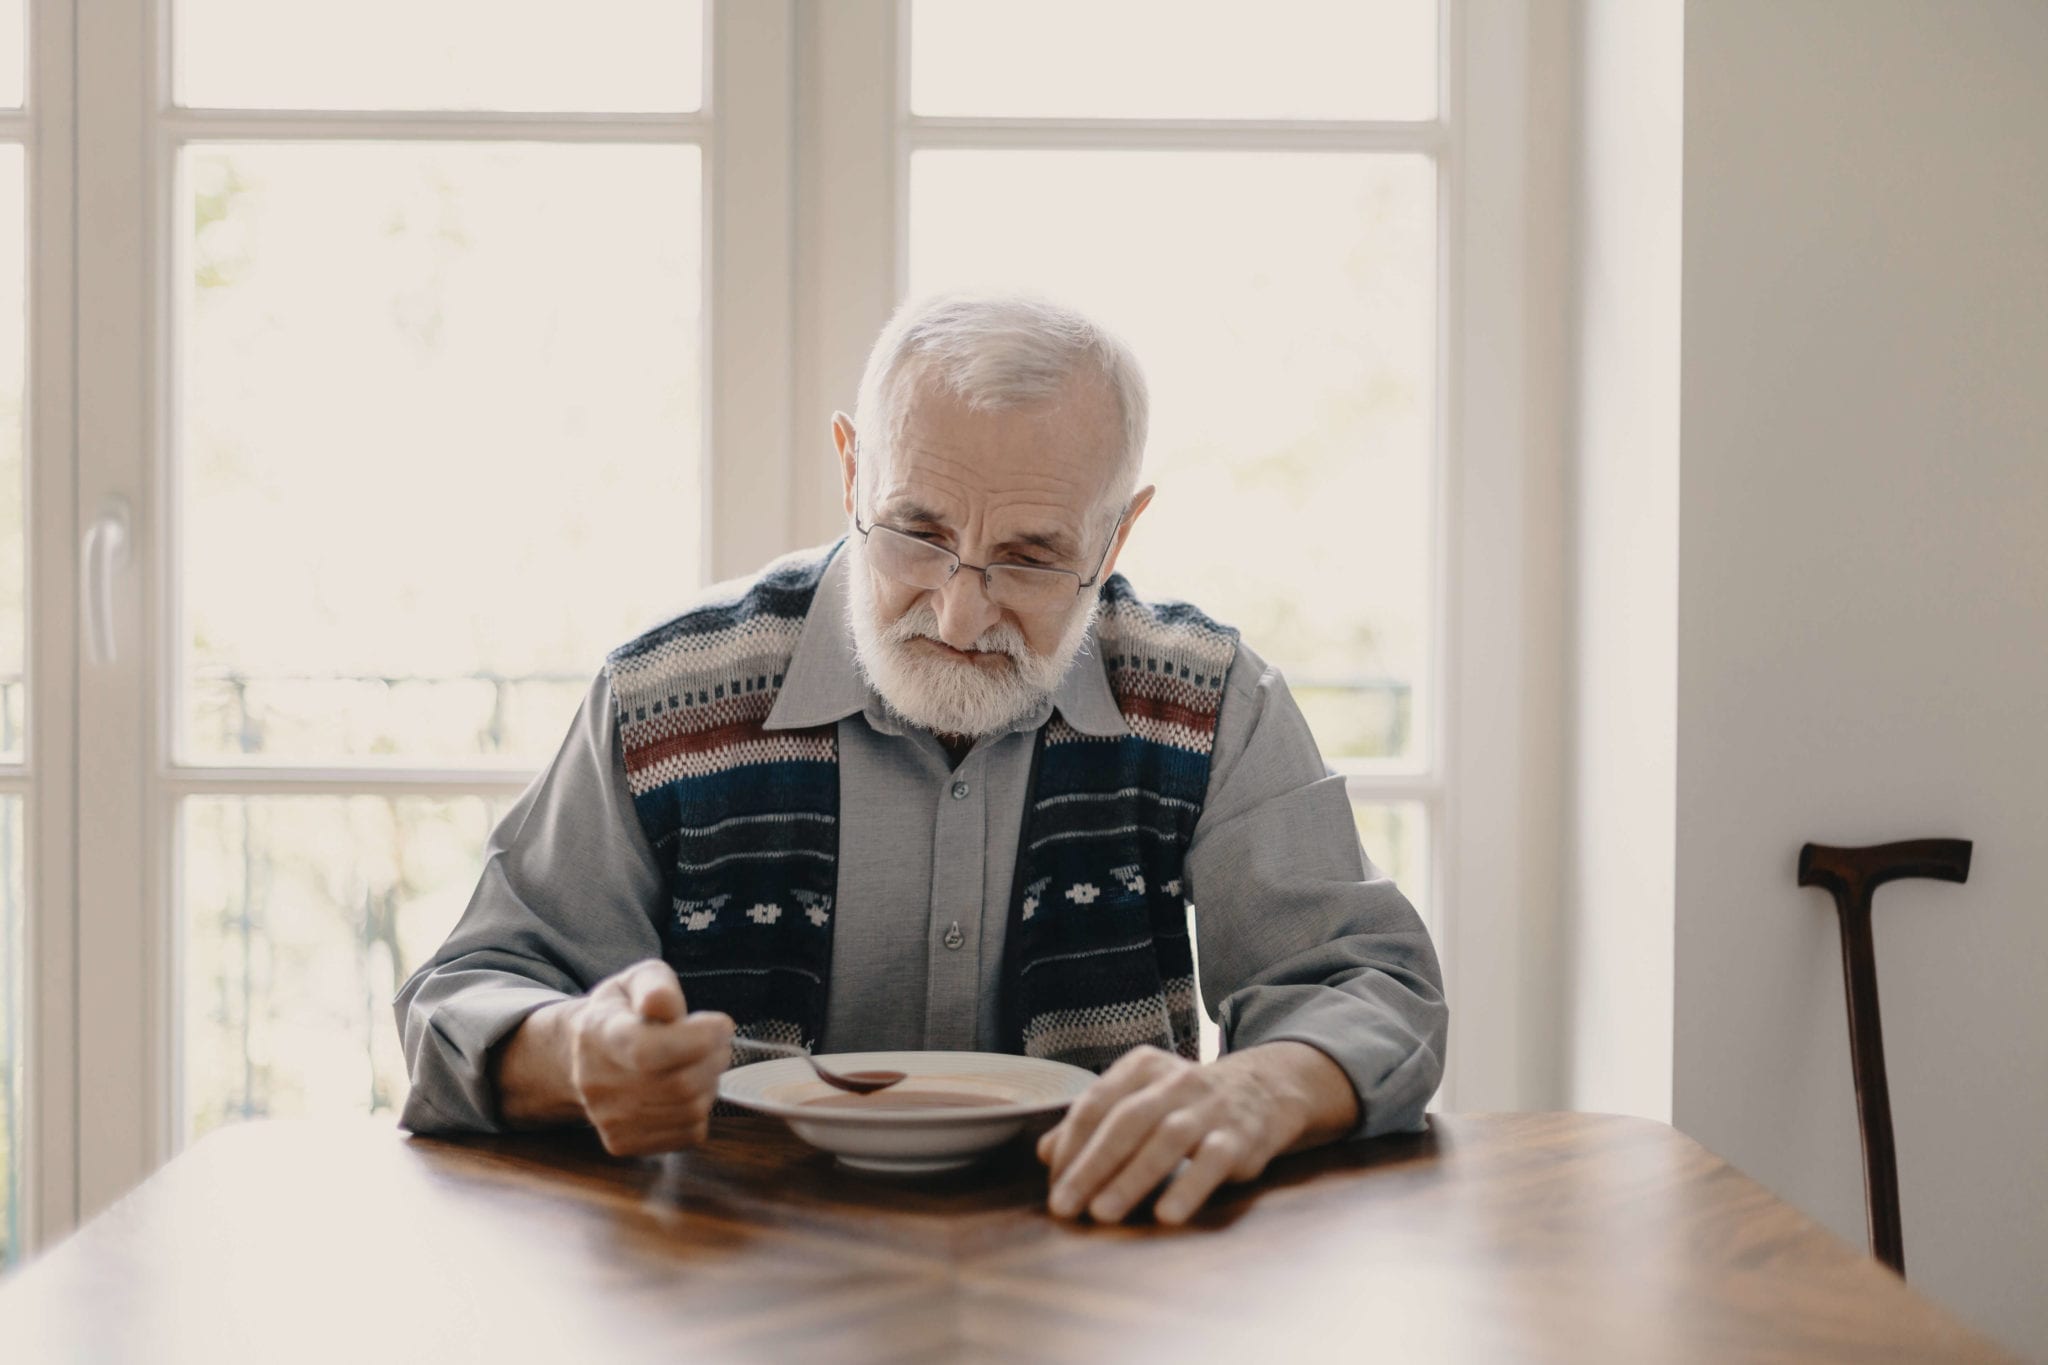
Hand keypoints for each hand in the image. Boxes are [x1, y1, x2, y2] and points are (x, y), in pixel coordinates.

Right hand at [568, 958, 734, 1156]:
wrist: (583, 1056)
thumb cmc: (623, 1013)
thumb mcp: (637, 981)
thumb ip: (656, 987)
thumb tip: (665, 1004)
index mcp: (599, 1034)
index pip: (647, 1050)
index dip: (697, 1040)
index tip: (721, 1024)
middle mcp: (597, 1082)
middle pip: (679, 1084)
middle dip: (714, 1058)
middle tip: (719, 1041)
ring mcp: (609, 1119)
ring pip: (689, 1110)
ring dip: (711, 1082)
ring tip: (702, 1061)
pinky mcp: (623, 1143)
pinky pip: (688, 1134)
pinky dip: (701, 1110)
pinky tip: (689, 1089)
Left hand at [1035, 1042, 1358, 1225]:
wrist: (1265, 1088)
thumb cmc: (1187, 1102)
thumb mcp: (1140, 1098)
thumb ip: (1094, 1123)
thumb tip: (1045, 1153)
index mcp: (1141, 1068)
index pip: (1095, 1104)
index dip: (1070, 1147)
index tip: (1054, 1186)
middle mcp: (1174, 1081)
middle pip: (1125, 1122)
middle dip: (1091, 1165)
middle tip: (1064, 1207)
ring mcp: (1209, 1107)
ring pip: (1166, 1140)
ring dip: (1131, 1178)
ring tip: (1103, 1214)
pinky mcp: (1240, 1136)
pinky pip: (1213, 1161)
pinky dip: (1189, 1187)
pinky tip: (1166, 1215)